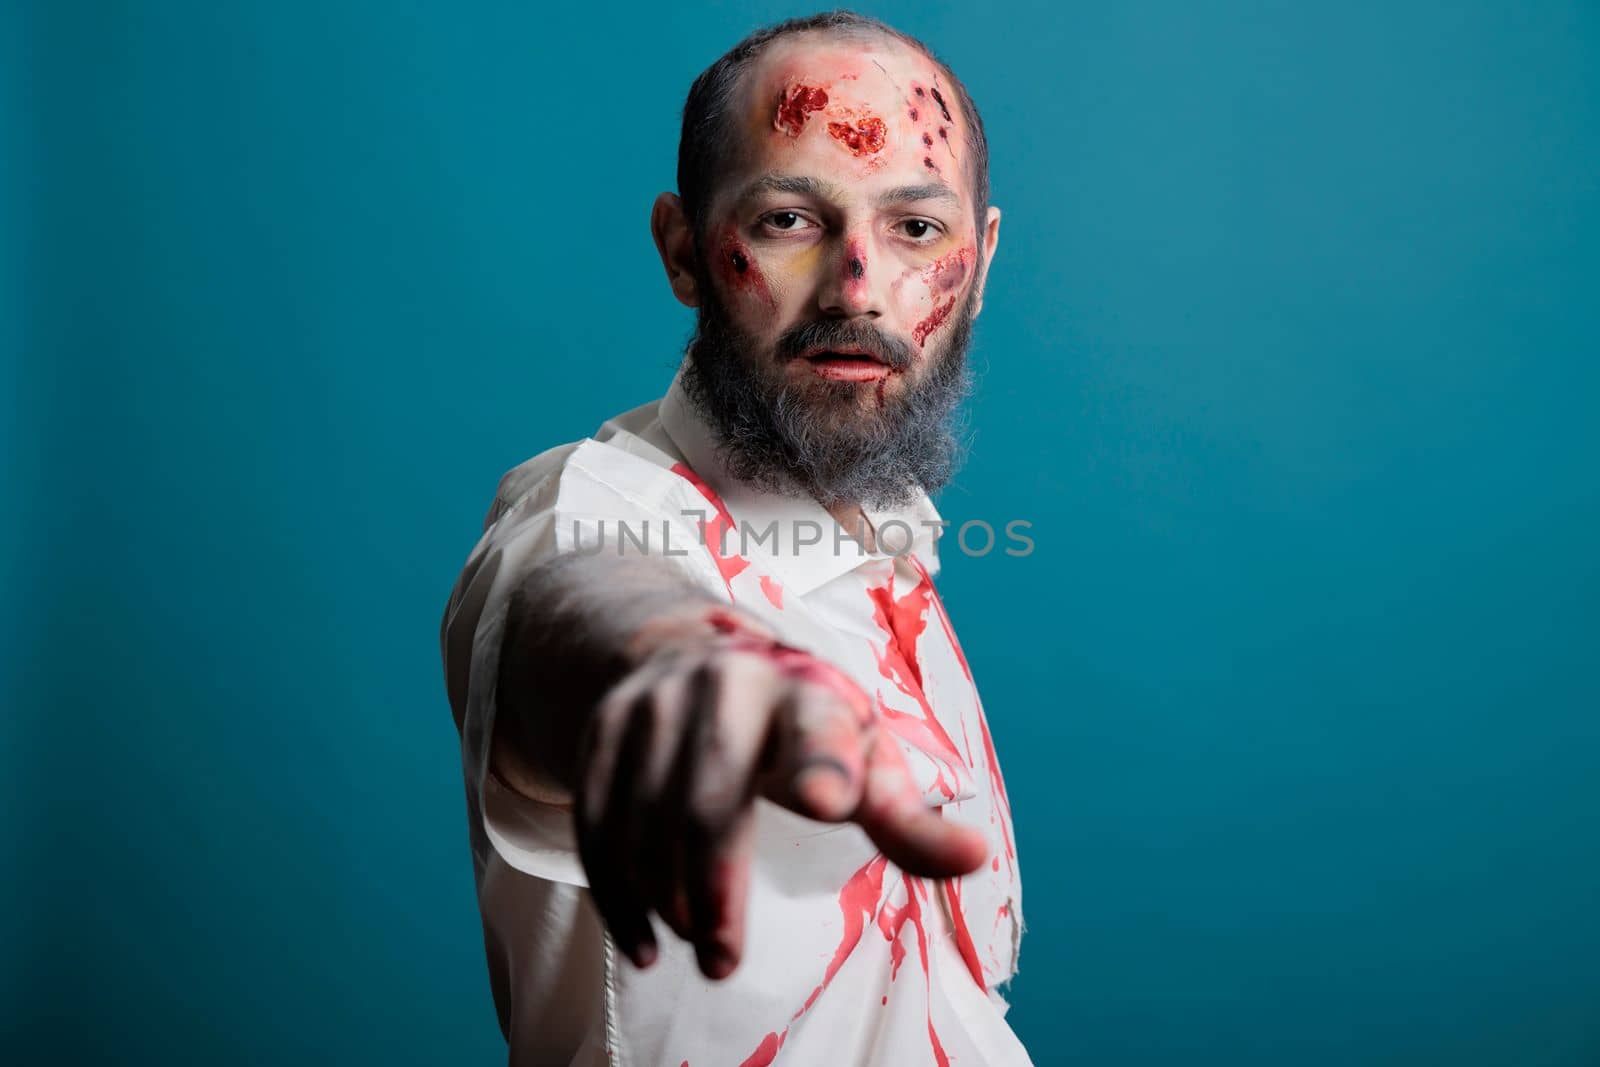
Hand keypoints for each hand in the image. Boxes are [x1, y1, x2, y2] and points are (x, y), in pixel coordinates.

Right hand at [573, 624, 987, 979]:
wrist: (688, 650)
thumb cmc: (799, 722)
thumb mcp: (859, 755)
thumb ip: (906, 817)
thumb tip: (975, 859)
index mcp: (805, 689)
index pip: (816, 729)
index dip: (822, 763)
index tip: (829, 802)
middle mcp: (724, 684)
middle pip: (710, 798)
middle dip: (715, 888)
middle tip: (726, 963)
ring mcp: (653, 704)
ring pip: (643, 816)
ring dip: (665, 900)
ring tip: (701, 950)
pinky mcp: (603, 728)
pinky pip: (594, 819)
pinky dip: (614, 892)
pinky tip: (645, 942)